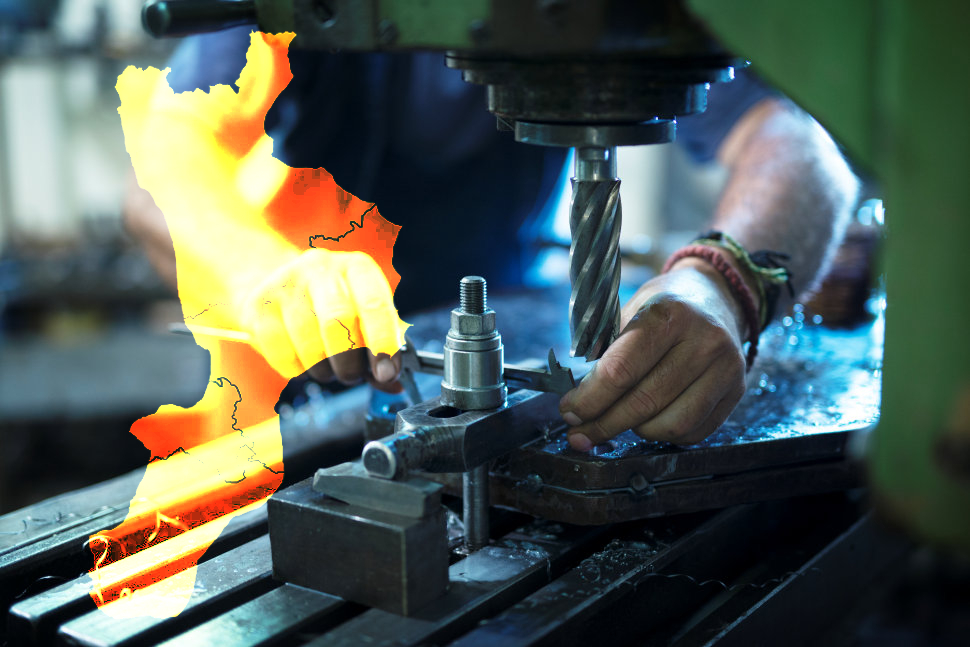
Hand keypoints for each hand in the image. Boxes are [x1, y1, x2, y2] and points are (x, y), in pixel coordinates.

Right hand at [238, 248, 406, 390]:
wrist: (276, 287)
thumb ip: (379, 346)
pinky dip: (298, 370)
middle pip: (339, 322)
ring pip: (310, 344)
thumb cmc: (329, 307)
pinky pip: (283, 355)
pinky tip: (302, 361)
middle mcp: (321, 267)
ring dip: (323, 369)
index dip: (383, 343)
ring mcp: (286, 283)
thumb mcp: (361, 315)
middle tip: (351, 375)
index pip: (375, 305)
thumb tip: (393, 384)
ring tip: (326, 367)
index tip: (386, 373)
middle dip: (350, 361)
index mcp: (356, 267)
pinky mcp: (259, 306)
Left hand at [559, 258, 748, 448]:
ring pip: (671, 424)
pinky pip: (695, 432)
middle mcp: (704, 341)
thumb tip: (578, 401)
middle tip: (580, 432)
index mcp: (669, 315)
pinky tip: (649, 422)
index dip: (589, 399)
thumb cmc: (664, 307)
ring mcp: (726, 368)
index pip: (621, 371)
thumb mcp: (629, 310)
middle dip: (603, 423)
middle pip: (644, 402)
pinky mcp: (737, 391)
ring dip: (636, 431)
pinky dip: (665, 434)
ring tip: (619, 420)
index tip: (569, 410)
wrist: (716, 296)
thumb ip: (605, 351)